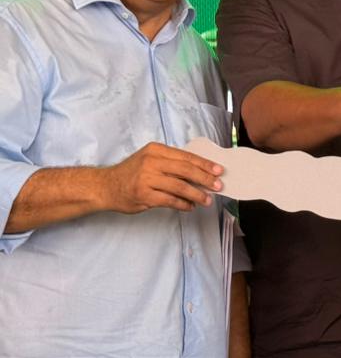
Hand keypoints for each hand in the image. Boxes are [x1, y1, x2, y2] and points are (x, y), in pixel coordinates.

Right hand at [102, 143, 223, 213]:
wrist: (105, 186)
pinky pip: (170, 200)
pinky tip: (190, 206)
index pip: (186, 156)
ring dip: (196, 194)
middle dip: (205, 179)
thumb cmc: (131, 173)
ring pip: (179, 187)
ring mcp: (146, 179)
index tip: (218, 170)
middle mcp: (151, 162)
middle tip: (218, 186)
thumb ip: (171, 163)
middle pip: (186, 170)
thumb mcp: (150, 159)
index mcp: (156, 150)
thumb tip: (200, 172)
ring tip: (206, 200)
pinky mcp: (144, 195)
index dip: (204, 164)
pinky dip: (183, 204)